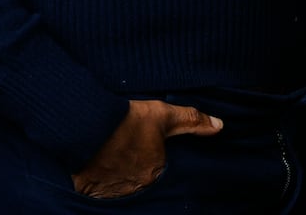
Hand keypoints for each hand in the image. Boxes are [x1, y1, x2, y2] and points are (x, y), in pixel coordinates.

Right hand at [71, 99, 222, 198]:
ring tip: (115, 156)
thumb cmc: (126, 120)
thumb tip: (219, 125)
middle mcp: (135, 187)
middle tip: (130, 151)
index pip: (159, 171)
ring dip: (119, 174)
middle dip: (137, 168)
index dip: (154, 160)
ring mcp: (111, 191)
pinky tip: (99, 164)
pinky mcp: (89, 190)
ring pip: (120, 184)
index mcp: (154, 173)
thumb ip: (192, 121)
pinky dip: (100, 179)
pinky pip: (98, 189)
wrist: (85, 125)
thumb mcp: (163, 115)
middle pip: (140, 179)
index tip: (147, 150)